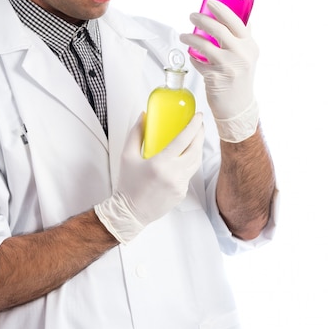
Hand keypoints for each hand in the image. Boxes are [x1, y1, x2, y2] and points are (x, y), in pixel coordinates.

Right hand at [94, 112, 203, 243]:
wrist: (130, 212)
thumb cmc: (127, 184)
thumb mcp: (127, 156)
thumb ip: (136, 134)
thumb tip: (143, 116)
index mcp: (160, 163)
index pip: (183, 140)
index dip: (193, 126)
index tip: (198, 116)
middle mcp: (173, 174)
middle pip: (195, 149)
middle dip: (200, 134)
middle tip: (199, 124)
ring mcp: (180, 185)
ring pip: (196, 161)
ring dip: (198, 147)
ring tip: (195, 137)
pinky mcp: (182, 192)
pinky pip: (189, 173)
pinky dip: (188, 163)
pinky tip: (183, 157)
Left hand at [179, 0, 258, 141]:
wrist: (238, 106)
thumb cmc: (241, 79)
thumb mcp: (248, 56)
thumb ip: (242, 38)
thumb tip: (238, 17)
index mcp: (250, 46)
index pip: (237, 22)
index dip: (222, 10)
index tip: (210, 3)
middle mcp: (241, 54)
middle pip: (219, 30)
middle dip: (202, 19)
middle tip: (192, 16)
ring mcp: (228, 66)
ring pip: (205, 45)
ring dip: (191, 38)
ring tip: (184, 36)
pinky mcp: (215, 77)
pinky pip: (198, 63)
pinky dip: (193, 58)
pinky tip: (191, 56)